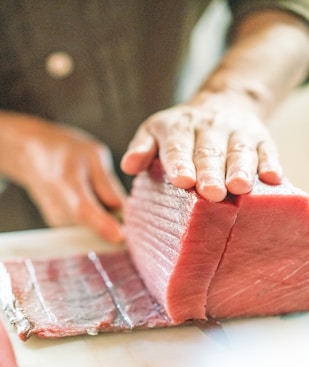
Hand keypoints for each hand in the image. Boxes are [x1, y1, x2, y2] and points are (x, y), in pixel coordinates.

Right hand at [0, 114, 125, 241]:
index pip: (82, 209)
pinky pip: (88, 230)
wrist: (32, 157)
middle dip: (115, 225)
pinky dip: (99, 220)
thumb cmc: (65, 151)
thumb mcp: (93, 154)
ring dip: (107, 220)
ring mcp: (57, 220)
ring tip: (100, 193)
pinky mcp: (61, 227)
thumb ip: (107, 183)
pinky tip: (93, 200)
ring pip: (93, 230)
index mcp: (66, 182)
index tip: (119, 237)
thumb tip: (123, 209)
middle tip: (127, 211)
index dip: (102, 225)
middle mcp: (57, 207)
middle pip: (91, 227)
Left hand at [121, 90, 281, 201]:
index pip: (178, 147)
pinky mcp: (261, 138)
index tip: (182, 180)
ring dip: (240, 169)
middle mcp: (209, 128)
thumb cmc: (182, 131)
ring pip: (239, 151)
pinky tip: (272, 177)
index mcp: (179, 128)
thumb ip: (142, 148)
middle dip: (210, 172)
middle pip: (209, 153)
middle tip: (211, 193)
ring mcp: (237, 132)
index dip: (180, 163)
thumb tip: (128, 165)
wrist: (222, 105)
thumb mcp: (156, 132)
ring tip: (240, 186)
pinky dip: (270, 163)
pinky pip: (267, 150)